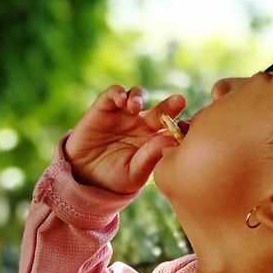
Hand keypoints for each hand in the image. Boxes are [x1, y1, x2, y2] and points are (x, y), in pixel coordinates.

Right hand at [64, 84, 186, 193]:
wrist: (86, 178)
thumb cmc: (114, 179)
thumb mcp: (134, 173)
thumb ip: (150, 157)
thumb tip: (170, 140)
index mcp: (153, 140)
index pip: (170, 127)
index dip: (179, 122)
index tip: (187, 124)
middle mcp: (141, 124)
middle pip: (159, 109)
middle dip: (170, 105)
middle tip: (179, 102)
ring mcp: (123, 115)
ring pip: (137, 96)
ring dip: (139, 97)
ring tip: (135, 108)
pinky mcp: (104, 108)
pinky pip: (114, 94)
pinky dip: (119, 94)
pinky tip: (121, 102)